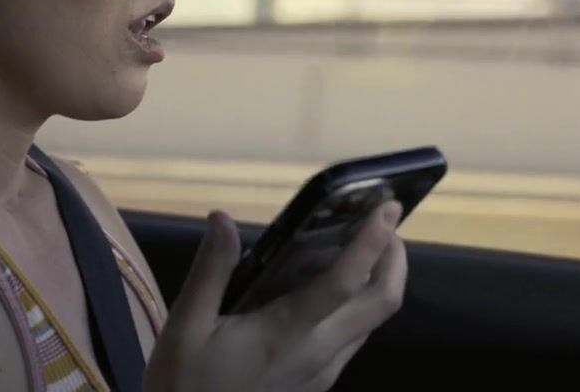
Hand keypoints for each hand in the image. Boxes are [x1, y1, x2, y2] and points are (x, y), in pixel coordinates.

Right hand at [143, 200, 406, 391]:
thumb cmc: (184, 385)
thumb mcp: (184, 328)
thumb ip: (210, 271)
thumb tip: (223, 219)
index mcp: (288, 333)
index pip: (345, 281)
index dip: (372, 241)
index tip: (388, 206)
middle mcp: (319, 353)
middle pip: (382, 303)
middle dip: (395, 259)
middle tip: (385, 224)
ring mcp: (323, 373)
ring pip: (372, 323)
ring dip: (380, 282)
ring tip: (361, 248)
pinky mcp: (319, 385)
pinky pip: (354, 339)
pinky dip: (358, 306)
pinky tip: (330, 291)